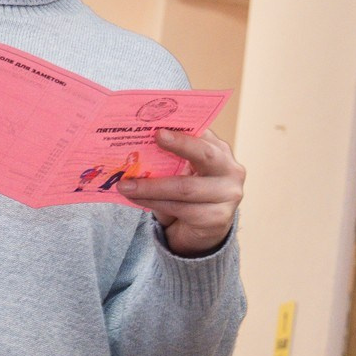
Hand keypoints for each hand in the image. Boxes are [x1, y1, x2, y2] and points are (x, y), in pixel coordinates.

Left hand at [119, 129, 244, 256]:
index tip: (162, 124)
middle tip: (156, 137)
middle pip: (205, 154)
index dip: (183, 128)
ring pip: (185, 187)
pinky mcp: (219, 217)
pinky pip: (181, 208)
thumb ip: (169, 157)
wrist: (199, 231)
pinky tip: (135, 199)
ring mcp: (228, 195)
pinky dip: (154, 203)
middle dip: (180, 144)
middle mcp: (230, 170)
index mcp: (219, 150)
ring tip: (125, 185)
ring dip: (151, 186)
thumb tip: (136, 144)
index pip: (203, 134)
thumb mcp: (179, 171)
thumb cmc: (185, 194)